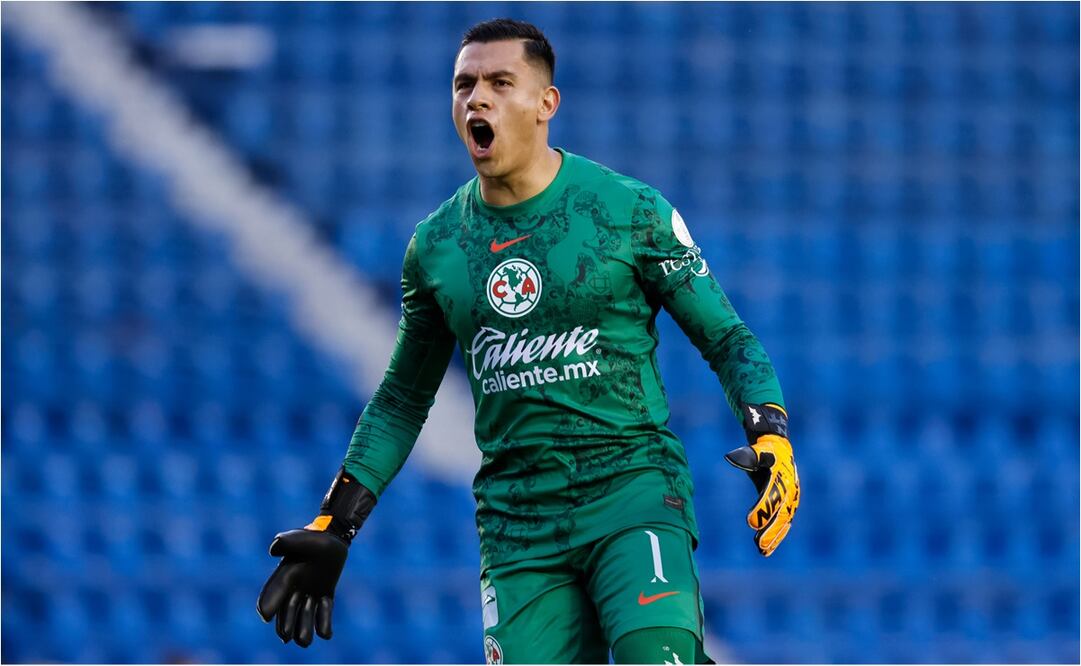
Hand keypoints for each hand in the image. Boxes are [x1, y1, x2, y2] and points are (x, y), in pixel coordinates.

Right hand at [257, 529, 347, 645]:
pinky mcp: (325, 595)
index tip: (265, 616)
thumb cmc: (314, 538)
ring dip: (303, 628)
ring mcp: (310, 593)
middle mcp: (295, 588)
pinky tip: (326, 633)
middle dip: (285, 625)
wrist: (332, 538)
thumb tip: (273, 549)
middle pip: (286, 612)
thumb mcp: (300, 538)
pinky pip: (324, 613)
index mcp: (285, 576)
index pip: (272, 594)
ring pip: (304, 616)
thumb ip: (287, 542)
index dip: (268, 605)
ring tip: (304, 641)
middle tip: (286, 636)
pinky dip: (324, 623)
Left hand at [725, 433, 799, 556]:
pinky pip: (783, 524)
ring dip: (773, 537)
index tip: (751, 523)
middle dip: (769, 530)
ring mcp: (791, 501)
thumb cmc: (765, 451)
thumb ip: (747, 455)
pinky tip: (766, 551)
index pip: (772, 497)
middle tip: (758, 544)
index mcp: (782, 477)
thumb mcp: (758, 451)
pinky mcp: (788, 508)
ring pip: (783, 523)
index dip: (763, 510)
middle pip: (780, 514)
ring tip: (761, 550)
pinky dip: (776, 537)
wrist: (780, 451)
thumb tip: (730, 457)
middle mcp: (789, 491)